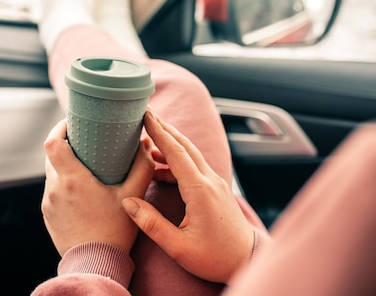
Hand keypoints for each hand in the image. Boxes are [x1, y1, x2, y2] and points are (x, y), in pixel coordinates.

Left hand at [41, 118, 154, 255]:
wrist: (95, 263)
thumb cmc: (114, 231)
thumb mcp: (132, 196)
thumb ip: (142, 167)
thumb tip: (145, 144)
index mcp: (72, 178)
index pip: (53, 142)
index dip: (59, 127)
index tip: (72, 122)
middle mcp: (55, 188)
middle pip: (52, 155)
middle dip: (66, 146)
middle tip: (85, 143)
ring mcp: (48, 202)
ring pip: (52, 174)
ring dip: (65, 167)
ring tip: (86, 168)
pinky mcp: (48, 215)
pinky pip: (53, 192)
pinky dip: (64, 186)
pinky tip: (81, 192)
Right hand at [122, 109, 253, 282]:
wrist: (247, 262)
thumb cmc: (215, 258)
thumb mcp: (179, 247)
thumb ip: (152, 224)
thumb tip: (128, 203)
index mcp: (200, 190)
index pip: (176, 152)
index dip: (159, 132)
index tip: (145, 114)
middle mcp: (210, 181)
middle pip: (185, 146)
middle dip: (164, 128)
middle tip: (145, 114)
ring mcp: (216, 184)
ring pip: (190, 154)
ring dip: (170, 143)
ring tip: (146, 140)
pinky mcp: (216, 190)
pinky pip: (194, 167)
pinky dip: (176, 160)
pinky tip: (159, 168)